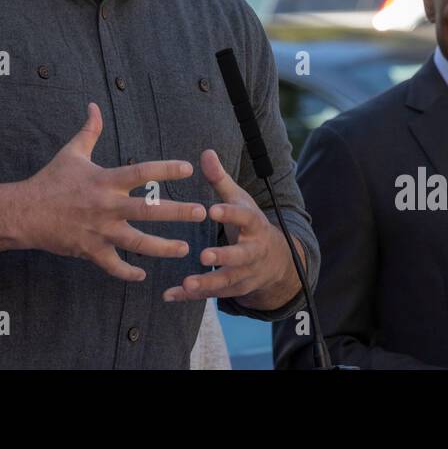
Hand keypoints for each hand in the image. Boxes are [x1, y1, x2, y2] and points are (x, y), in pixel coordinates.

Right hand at [15, 103, 206, 280]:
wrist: (24, 212)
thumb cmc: (50, 180)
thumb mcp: (71, 152)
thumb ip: (89, 131)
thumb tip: (94, 106)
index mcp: (105, 180)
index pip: (141, 171)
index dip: (165, 169)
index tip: (188, 168)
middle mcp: (106, 206)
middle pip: (148, 209)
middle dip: (177, 211)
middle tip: (201, 212)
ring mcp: (99, 231)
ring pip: (138, 243)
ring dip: (164, 248)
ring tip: (185, 249)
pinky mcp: (90, 250)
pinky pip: (113, 266)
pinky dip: (128, 272)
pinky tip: (143, 275)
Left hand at [162, 149, 299, 310]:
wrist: (278, 261)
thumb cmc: (250, 224)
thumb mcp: (240, 200)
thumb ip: (221, 180)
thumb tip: (206, 152)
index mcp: (254, 224)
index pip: (244, 217)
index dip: (230, 214)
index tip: (213, 210)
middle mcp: (252, 251)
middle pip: (240, 256)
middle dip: (224, 257)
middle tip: (204, 255)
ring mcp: (245, 273)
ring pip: (227, 281)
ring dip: (207, 283)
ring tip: (187, 283)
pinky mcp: (235, 289)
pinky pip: (212, 295)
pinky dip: (191, 296)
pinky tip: (170, 295)